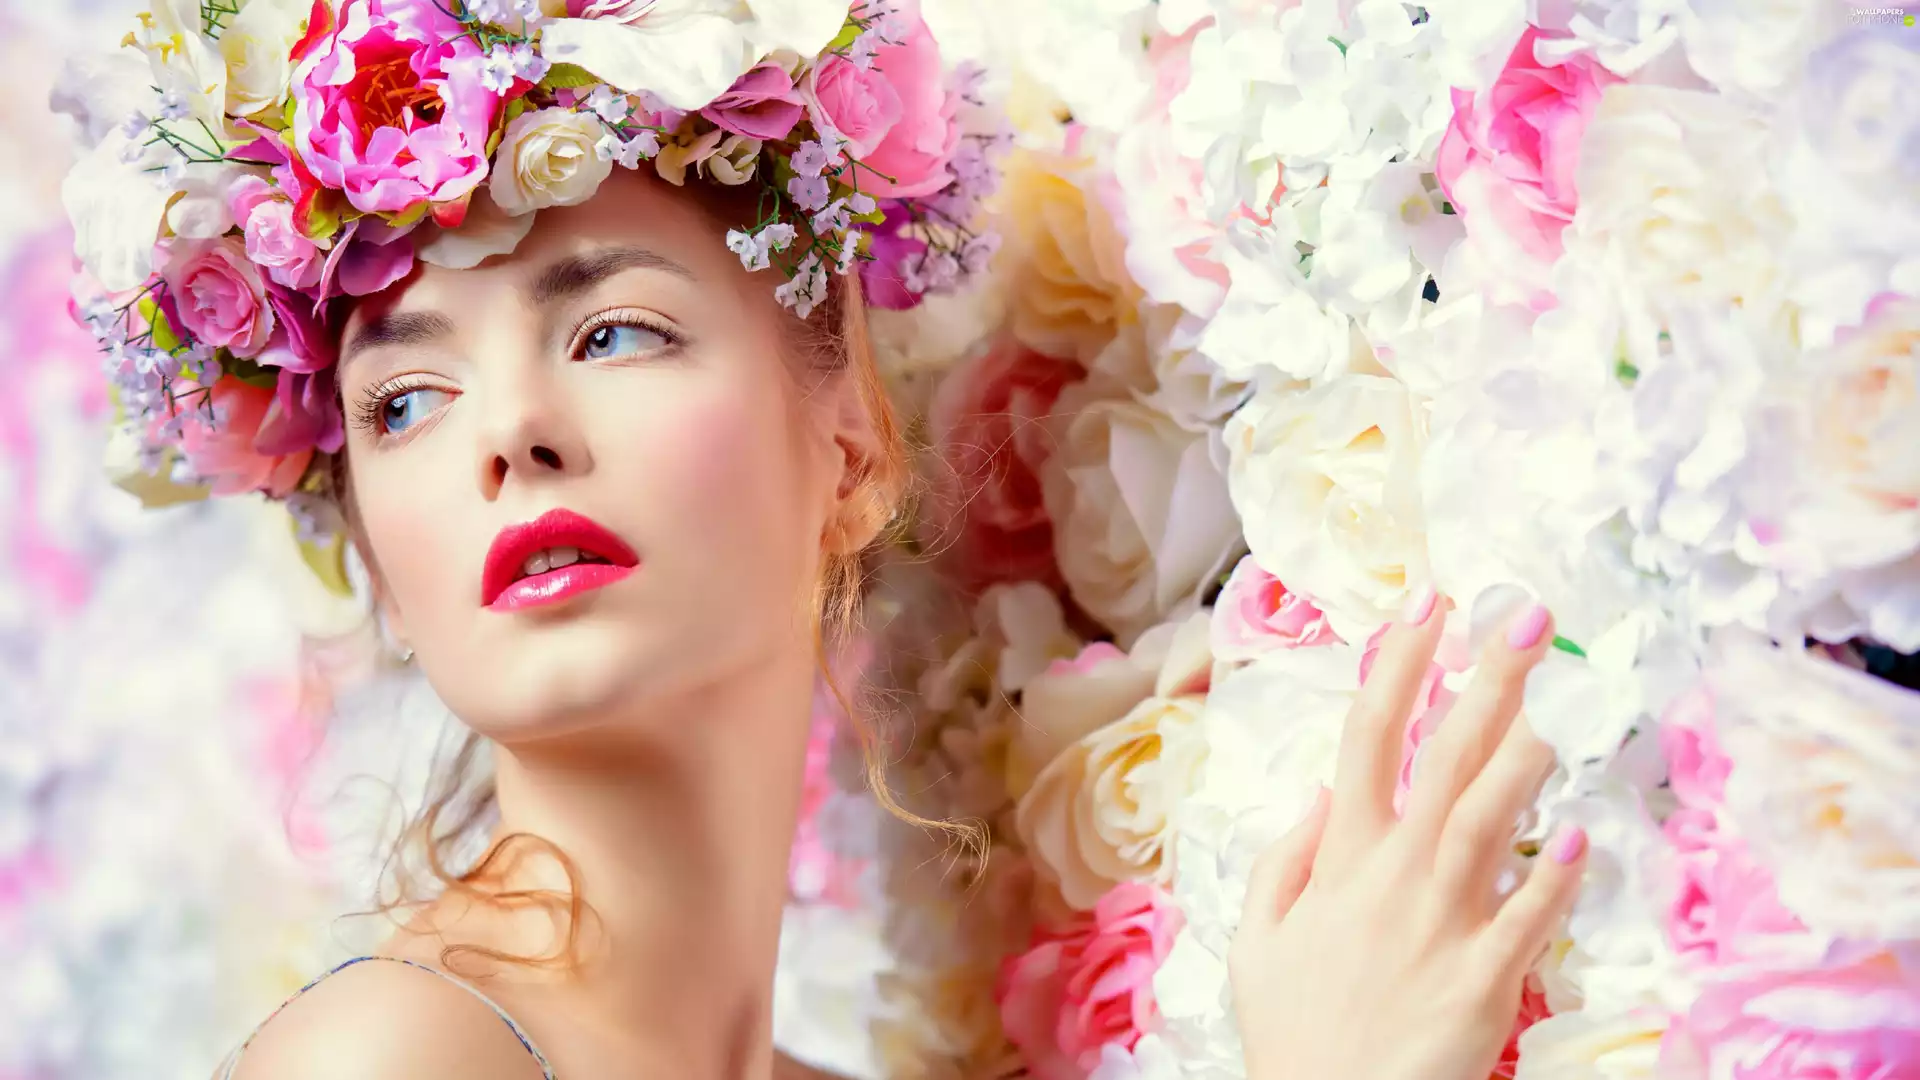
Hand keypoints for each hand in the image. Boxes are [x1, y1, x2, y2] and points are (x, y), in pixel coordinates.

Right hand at [1228, 592, 1587, 1079]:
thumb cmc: (1293, 1031)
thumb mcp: (1255, 942)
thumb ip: (1284, 862)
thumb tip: (1320, 795)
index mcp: (1338, 858)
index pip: (1368, 737)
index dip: (1399, 664)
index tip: (1427, 604)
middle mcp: (1393, 874)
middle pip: (1444, 757)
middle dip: (1488, 679)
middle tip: (1528, 616)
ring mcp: (1443, 922)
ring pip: (1490, 818)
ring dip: (1529, 752)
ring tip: (1567, 696)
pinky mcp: (1486, 976)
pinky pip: (1530, 914)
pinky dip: (1558, 874)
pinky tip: (1587, 833)